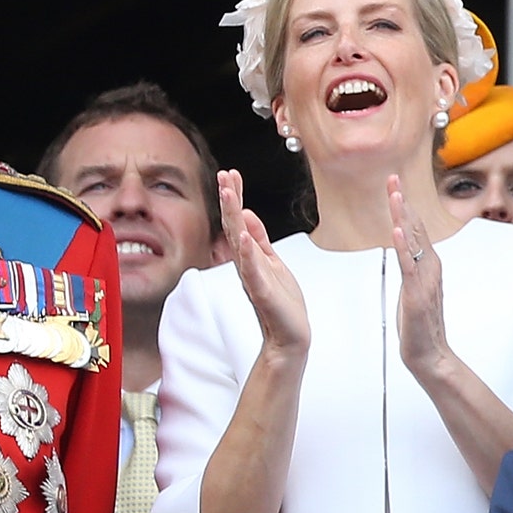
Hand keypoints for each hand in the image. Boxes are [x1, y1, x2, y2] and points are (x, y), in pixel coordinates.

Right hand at [218, 169, 307, 358]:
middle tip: (223, 176)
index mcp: (250, 256)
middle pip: (234, 226)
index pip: (238, 221)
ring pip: (239, 243)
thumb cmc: (281, 303)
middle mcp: (247, 264)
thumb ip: (260, 241)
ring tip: (228, 195)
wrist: (289, 338)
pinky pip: (252, 270)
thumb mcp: (272, 264)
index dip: (234, 198)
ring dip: (233, 218)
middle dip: (229, 201)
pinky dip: (247, 252)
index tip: (230, 174)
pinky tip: (243, 236)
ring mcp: (253, 277)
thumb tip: (247, 215)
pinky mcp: (262, 293)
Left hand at [388, 176, 450, 375]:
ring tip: (394, 194)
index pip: (415, 228)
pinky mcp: (417, 294)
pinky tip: (397, 230)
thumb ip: (412, 268)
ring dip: (403, 216)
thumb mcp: (414, 289)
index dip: (404, 205)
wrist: (430, 355)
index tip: (395, 184)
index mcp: (428, 265)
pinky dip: (403, 247)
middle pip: (415, 227)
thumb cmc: (420, 325)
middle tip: (393, 177)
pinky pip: (409, 265)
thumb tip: (405, 250)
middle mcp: (429, 267)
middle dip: (402, 201)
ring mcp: (424, 279)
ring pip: (412, 241)